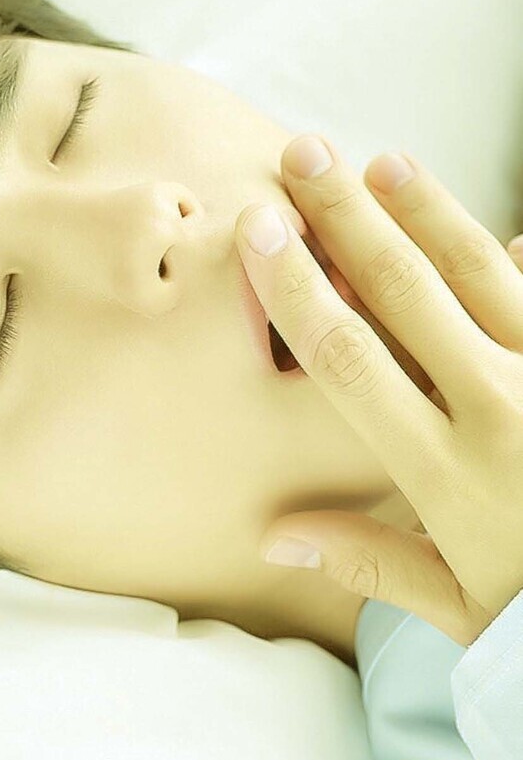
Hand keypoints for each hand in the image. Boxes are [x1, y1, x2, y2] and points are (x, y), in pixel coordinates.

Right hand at [236, 135, 522, 646]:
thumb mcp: (457, 604)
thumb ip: (369, 561)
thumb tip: (275, 539)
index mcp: (445, 470)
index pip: (348, 359)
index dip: (297, 288)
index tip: (261, 232)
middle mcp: (498, 409)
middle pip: (404, 291)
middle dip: (346, 217)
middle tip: (305, 155)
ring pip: (480, 272)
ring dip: (427, 211)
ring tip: (383, 164)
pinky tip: (512, 220)